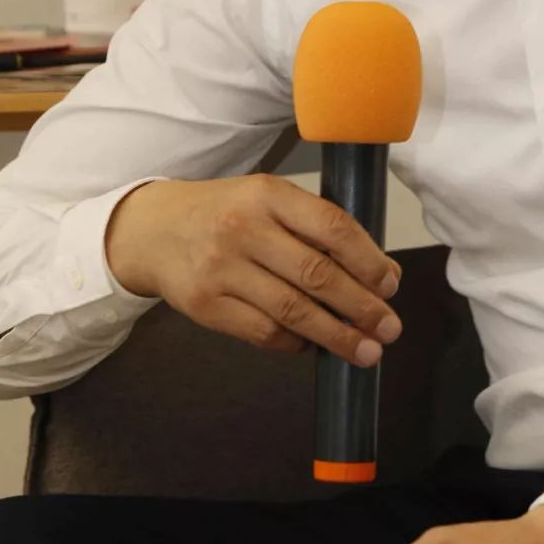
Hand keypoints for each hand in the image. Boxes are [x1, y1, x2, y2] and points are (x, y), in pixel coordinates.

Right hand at [104, 174, 402, 367]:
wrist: (151, 230)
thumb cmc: (225, 213)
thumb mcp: (267, 199)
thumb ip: (316, 228)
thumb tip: (379, 273)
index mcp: (268, 194)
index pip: (331, 226)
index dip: (368, 260)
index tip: (391, 284)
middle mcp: (243, 228)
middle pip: (316, 275)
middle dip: (361, 306)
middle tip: (389, 328)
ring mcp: (220, 269)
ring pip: (292, 311)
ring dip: (337, 335)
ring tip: (366, 350)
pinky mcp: (205, 305)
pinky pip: (263, 332)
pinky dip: (296, 343)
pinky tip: (314, 345)